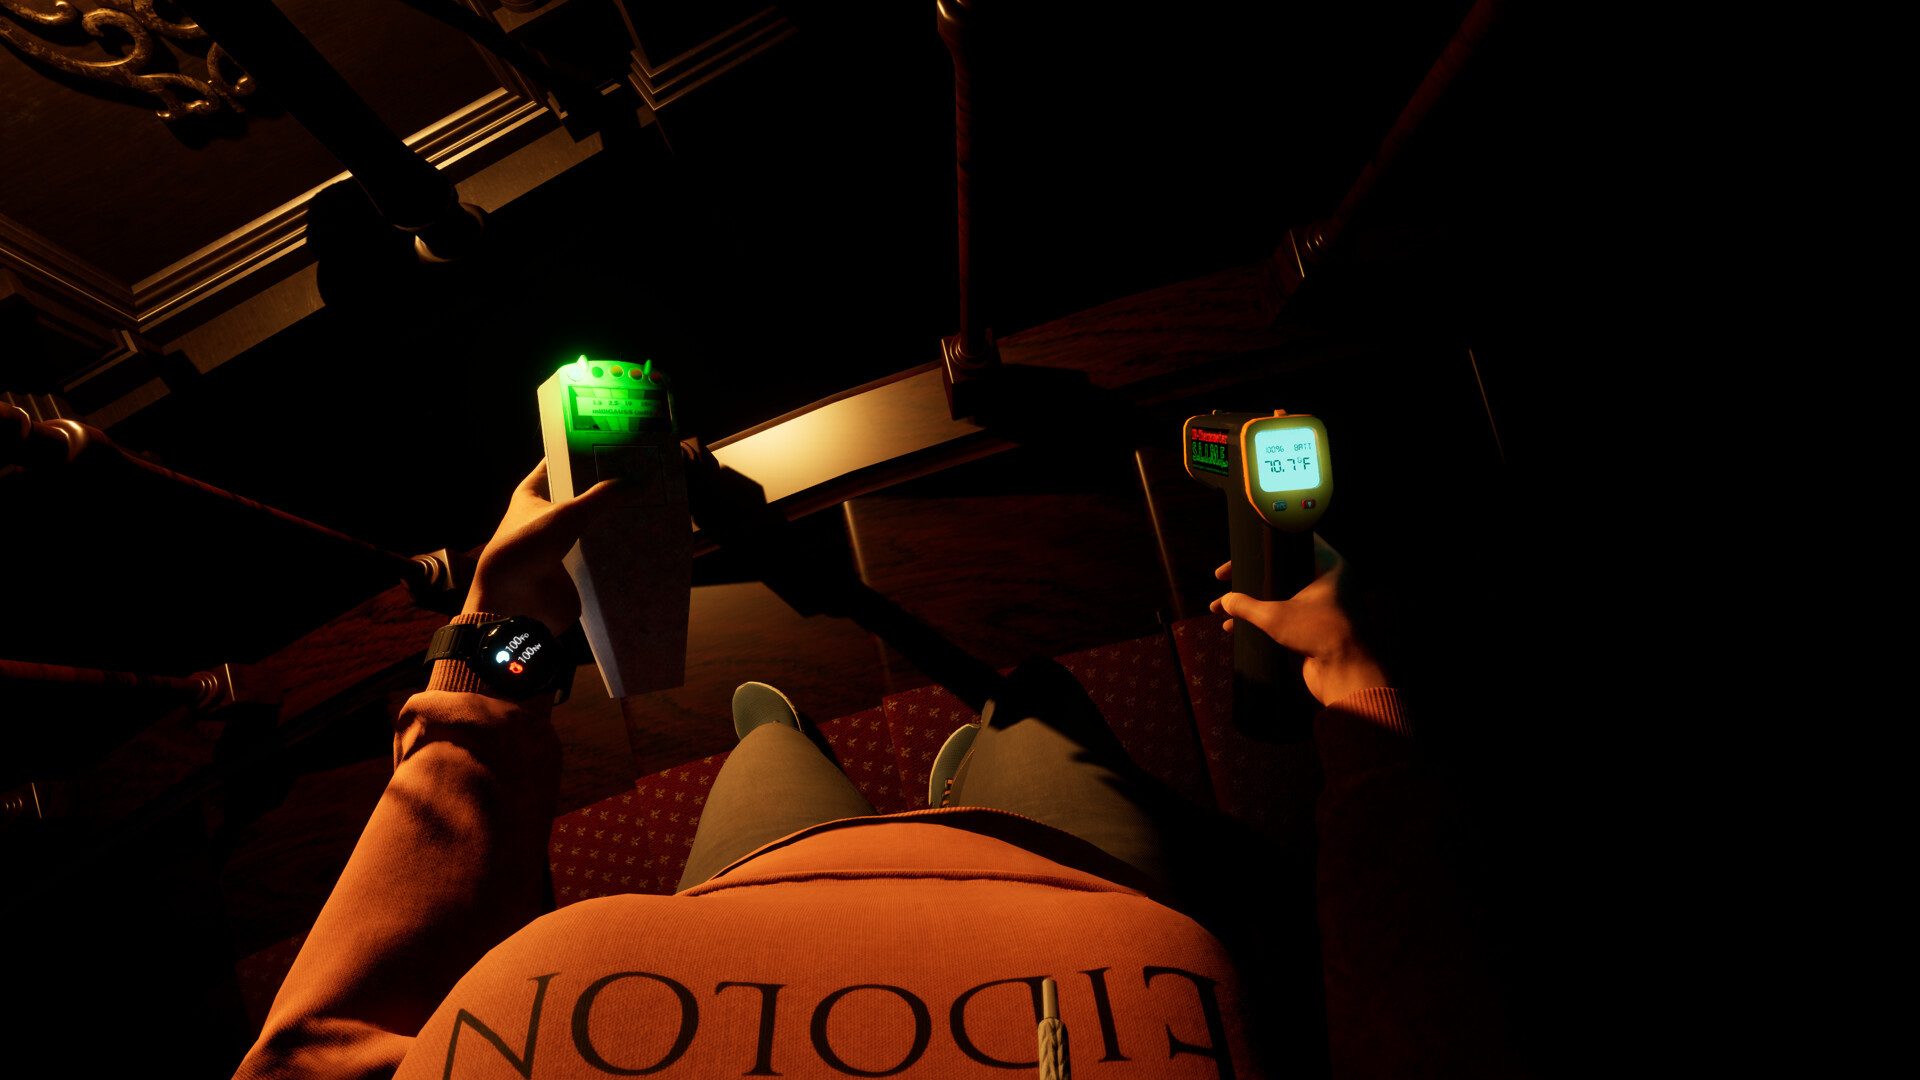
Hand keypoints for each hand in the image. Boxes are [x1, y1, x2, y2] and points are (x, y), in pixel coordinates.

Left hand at [463, 460, 626, 634]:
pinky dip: (613, 546)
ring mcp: (557, 541)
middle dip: (604, 488)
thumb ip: (601, 497)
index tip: (609, 445)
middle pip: (578, 495)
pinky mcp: (570, 566)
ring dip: (611, 518)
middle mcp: (543, 515)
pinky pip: (596, 551)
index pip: (557, 464)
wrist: (514, 600)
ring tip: (647, 502)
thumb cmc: (528, 546)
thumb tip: (636, 480)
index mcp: (531, 494)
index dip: (579, 454)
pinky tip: (640, 536)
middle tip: (639, 474)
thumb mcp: (566, 514)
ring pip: (589, 524)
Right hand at [1209, 535, 1390, 705]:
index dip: (1261, 547)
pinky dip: (1264, 619)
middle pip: (1282, 570)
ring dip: (1253, 602)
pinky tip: (1237, 628)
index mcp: (1329, 565)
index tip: (1238, 556)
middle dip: (1252, 579)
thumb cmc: (1322, 635)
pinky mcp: (1318, 625)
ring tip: (1222, 610)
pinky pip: (1285, 614)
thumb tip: (1224, 601)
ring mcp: (1324, 604)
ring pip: (1281, 595)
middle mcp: (1329, 581)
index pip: (1290, 543)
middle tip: (1225, 581)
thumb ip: (1245, 606)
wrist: (1348, 674)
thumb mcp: (1275, 616)